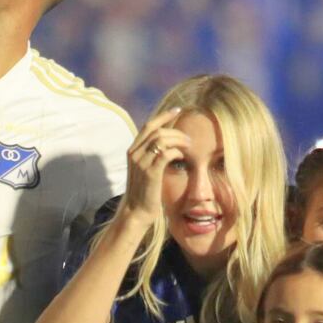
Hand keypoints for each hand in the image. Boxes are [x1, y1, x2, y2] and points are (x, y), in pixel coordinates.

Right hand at [120, 108, 188, 225]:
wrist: (137, 212)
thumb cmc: (145, 192)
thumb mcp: (146, 170)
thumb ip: (152, 156)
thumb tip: (169, 145)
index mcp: (133, 151)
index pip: (148, 126)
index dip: (163, 116)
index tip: (178, 110)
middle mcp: (134, 154)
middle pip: (156, 130)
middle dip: (176, 130)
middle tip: (189, 138)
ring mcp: (141, 163)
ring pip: (161, 140)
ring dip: (178, 140)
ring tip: (188, 147)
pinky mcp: (150, 173)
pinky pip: (165, 154)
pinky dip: (176, 152)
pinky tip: (182, 157)